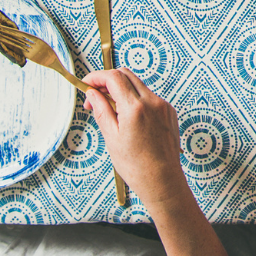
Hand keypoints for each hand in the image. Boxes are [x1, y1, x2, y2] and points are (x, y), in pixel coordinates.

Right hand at [83, 68, 189, 206]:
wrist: (162, 180)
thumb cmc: (136, 165)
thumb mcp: (111, 138)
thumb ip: (101, 110)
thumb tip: (92, 94)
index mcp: (135, 108)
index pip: (113, 77)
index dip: (96, 77)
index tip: (86, 83)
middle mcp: (152, 101)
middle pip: (126, 75)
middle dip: (107, 81)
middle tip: (94, 97)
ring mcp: (163, 105)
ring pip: (138, 85)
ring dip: (121, 90)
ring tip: (109, 110)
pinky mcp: (169, 111)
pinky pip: (148, 97)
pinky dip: (135, 99)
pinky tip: (127, 117)